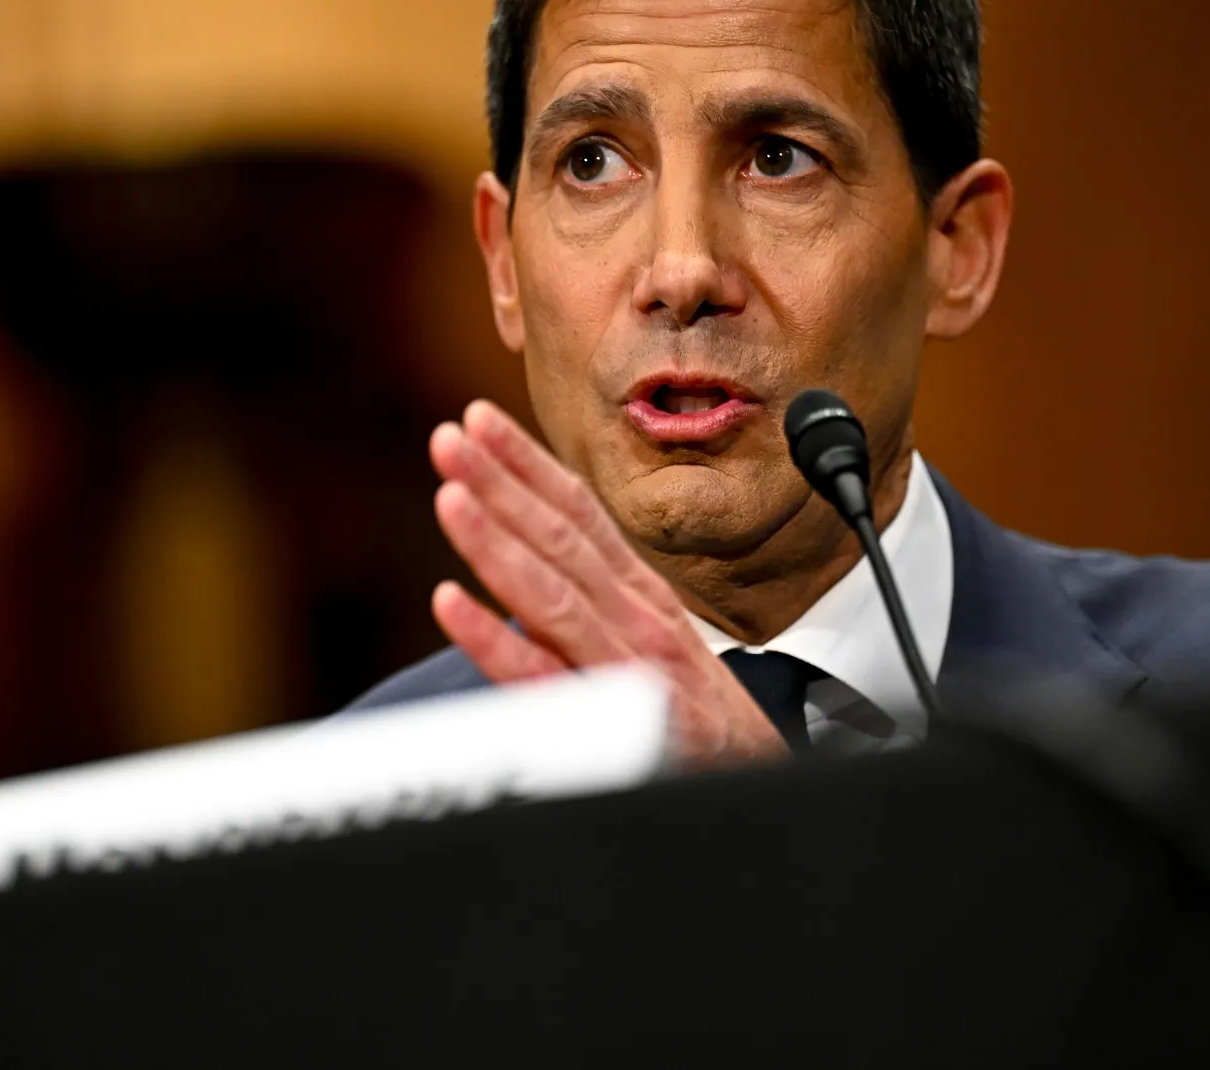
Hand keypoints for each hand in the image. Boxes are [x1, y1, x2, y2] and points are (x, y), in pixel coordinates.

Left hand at [427, 400, 786, 766]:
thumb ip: (598, 606)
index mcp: (640, 595)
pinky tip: (449, 604)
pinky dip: (494, 639)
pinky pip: (540, 677)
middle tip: (451, 436)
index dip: (529, 464)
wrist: (760, 788)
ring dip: (496, 540)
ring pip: (550, 593)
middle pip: (561, 538)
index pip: (580, 513)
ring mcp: (625, 667)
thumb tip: (530, 564)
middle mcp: (634, 619)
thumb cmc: (700, 722)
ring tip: (449, 494)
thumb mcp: (658, 646)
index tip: (481, 421)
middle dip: (503, 482)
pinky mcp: (613, 724)